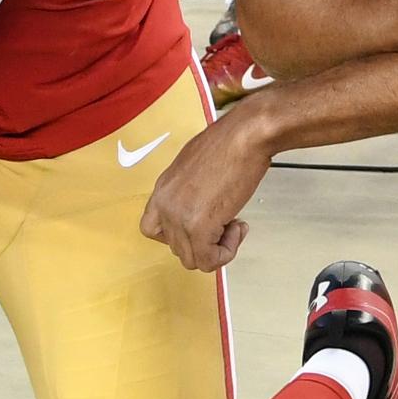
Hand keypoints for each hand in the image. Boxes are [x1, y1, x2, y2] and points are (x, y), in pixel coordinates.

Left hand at [141, 115, 269, 272]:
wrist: (245, 137)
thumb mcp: (195, 169)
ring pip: (193, 259)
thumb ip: (189, 192)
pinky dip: (226, 252)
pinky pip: (208, 261)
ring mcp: (179, 218)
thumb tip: (200, 206)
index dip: (179, 234)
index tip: (201, 223)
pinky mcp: (198, 227)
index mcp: (161, 190)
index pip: (152, 230)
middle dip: (204, 241)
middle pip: (177, 248)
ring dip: (217, 248)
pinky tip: (239, 227)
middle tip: (226, 220)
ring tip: (234, 223)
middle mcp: (165, 206)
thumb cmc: (228, 144)